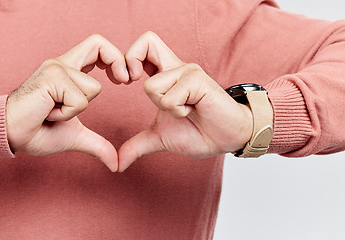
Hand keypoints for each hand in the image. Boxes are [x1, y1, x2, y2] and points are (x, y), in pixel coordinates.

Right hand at [6, 34, 128, 171]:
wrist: (8, 135)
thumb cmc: (35, 132)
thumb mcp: (74, 137)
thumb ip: (97, 145)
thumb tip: (115, 164)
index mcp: (68, 71)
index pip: (96, 47)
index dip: (115, 58)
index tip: (124, 80)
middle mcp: (61, 64)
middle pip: (98, 43)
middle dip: (119, 60)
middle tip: (124, 81)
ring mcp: (55, 69)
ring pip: (93, 88)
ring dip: (76, 111)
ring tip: (53, 113)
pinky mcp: (50, 78)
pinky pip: (79, 100)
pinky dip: (66, 114)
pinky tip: (47, 113)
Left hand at [118, 31, 253, 171]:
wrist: (227, 139)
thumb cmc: (198, 133)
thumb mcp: (160, 138)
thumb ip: (137, 146)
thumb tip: (118, 164)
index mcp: (164, 75)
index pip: (142, 48)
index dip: (127, 60)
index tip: (123, 82)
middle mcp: (175, 68)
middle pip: (147, 40)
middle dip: (130, 61)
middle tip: (133, 83)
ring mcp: (187, 72)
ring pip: (151, 87)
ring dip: (165, 108)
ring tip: (184, 111)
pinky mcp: (197, 80)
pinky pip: (170, 99)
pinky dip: (178, 112)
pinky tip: (193, 110)